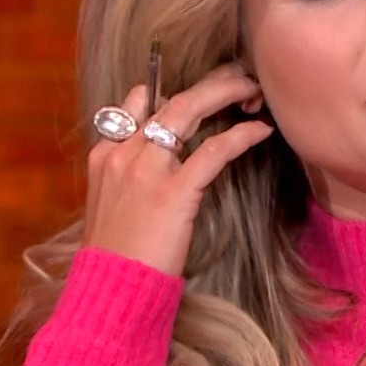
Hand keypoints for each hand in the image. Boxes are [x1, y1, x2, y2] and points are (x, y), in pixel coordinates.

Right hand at [81, 63, 271, 277]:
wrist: (110, 290)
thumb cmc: (118, 257)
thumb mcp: (115, 208)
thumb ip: (132, 179)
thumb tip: (165, 167)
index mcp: (104, 156)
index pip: (135, 103)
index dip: (171, 90)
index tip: (201, 90)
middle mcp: (122, 154)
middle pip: (168, 98)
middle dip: (209, 83)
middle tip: (240, 76)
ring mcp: (145, 170)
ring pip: (188, 110)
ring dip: (226, 93)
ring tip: (255, 91)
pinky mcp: (172, 191)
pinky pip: (214, 150)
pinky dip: (241, 135)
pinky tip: (261, 131)